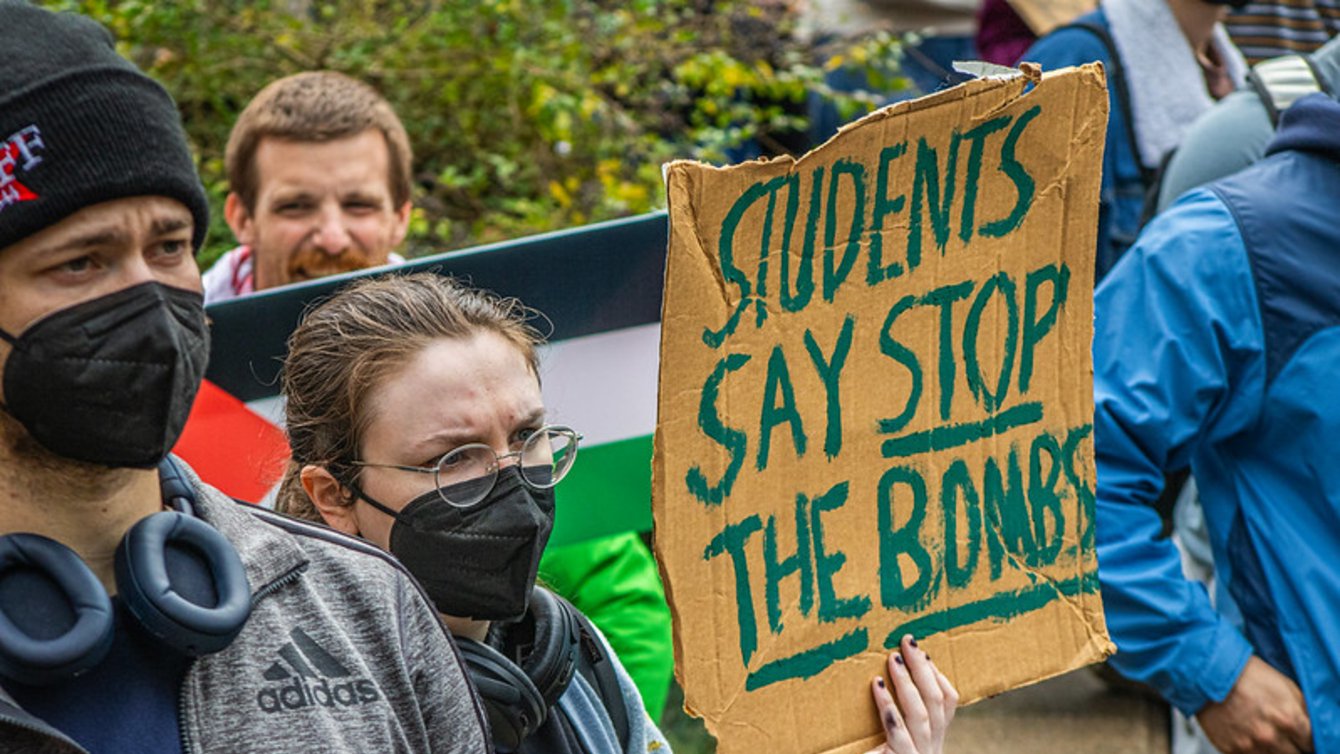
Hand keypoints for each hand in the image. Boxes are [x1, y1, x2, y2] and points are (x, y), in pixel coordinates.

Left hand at [865, 634, 957, 753]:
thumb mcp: (900, 739)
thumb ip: (900, 716)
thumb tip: (884, 675)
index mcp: (934, 738)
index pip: (948, 702)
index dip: (938, 674)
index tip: (923, 649)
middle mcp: (932, 746)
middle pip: (936, 702)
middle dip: (923, 668)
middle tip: (907, 641)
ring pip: (922, 715)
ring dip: (907, 683)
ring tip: (892, 658)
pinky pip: (899, 736)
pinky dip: (889, 710)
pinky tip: (878, 688)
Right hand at [1197, 656, 1312, 752]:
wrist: (1209, 674)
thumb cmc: (1247, 675)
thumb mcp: (1285, 686)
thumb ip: (1303, 710)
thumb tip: (1310, 727)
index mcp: (1289, 719)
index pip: (1311, 744)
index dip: (1305, 738)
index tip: (1300, 735)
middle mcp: (1271, 736)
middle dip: (1290, 745)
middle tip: (1280, 732)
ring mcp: (1250, 745)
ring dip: (1271, 748)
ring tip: (1261, 731)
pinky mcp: (1231, 749)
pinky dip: (1251, 749)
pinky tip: (1246, 733)